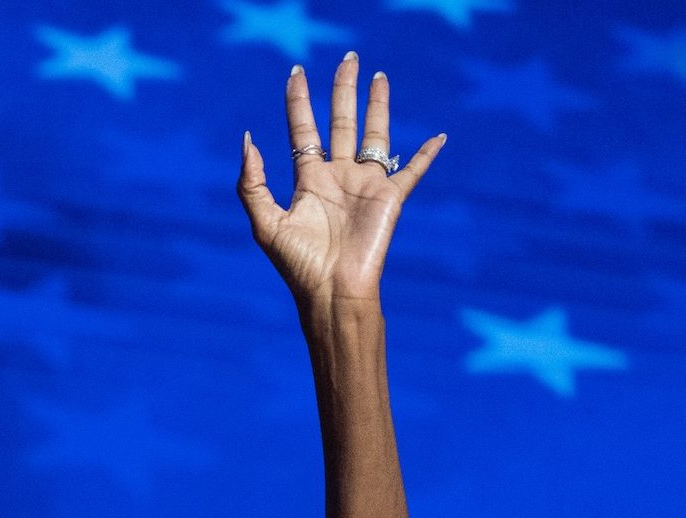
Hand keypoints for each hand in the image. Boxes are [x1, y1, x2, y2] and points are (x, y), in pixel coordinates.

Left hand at [236, 53, 443, 310]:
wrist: (332, 291)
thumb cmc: (298, 264)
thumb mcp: (265, 223)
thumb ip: (253, 184)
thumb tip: (247, 141)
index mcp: (308, 180)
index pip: (303, 130)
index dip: (298, 101)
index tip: (296, 73)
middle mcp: (338, 176)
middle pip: (341, 122)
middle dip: (342, 90)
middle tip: (347, 57)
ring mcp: (366, 185)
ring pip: (375, 134)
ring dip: (378, 106)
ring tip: (378, 77)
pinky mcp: (391, 198)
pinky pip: (413, 171)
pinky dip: (426, 154)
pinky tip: (438, 137)